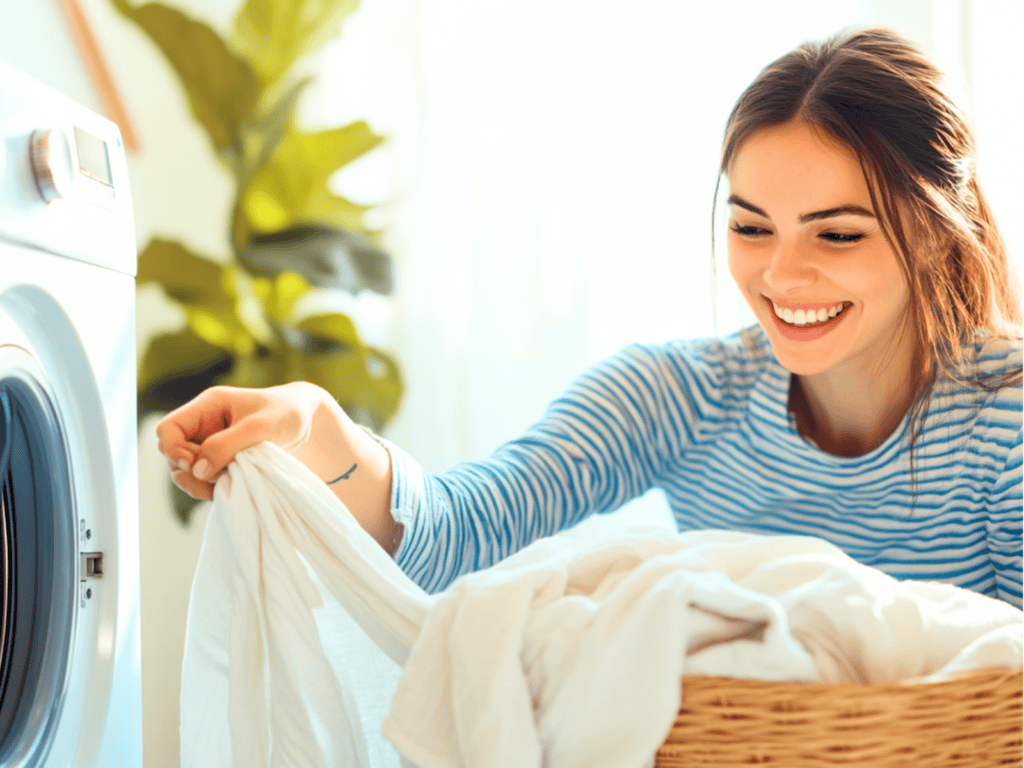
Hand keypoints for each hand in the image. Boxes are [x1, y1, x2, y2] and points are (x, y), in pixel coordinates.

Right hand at [157, 382, 341, 500]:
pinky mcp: (222, 461)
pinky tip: (232, 488)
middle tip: (216, 478)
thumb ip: (227, 444)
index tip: (195, 464)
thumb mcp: (260, 426)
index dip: (174, 450)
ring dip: (199, 484)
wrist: (309, 422)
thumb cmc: (287, 414)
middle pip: (172, 455)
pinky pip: (204, 480)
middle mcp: (204, 426)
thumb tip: (198, 469)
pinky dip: (212, 489)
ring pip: (186, 471)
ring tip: (226, 485)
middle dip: (188, 472)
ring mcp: (212, 445)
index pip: (169, 429)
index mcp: (208, 406)